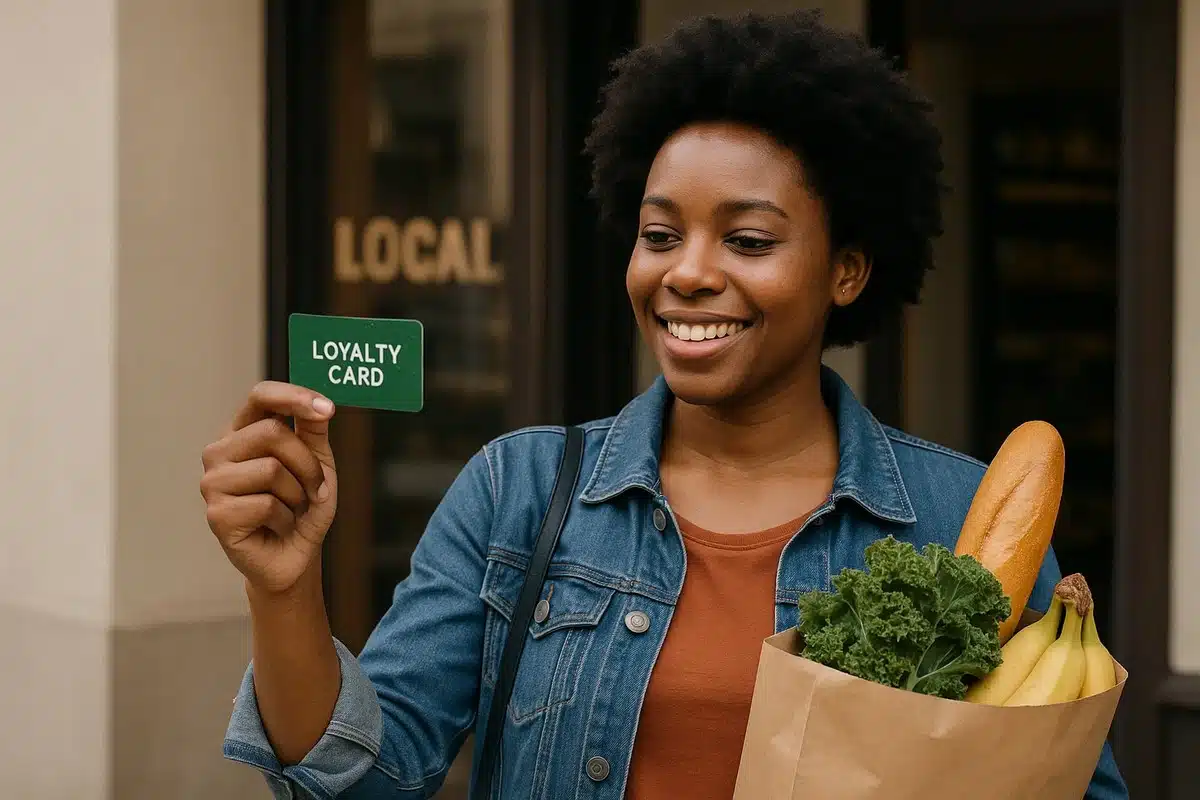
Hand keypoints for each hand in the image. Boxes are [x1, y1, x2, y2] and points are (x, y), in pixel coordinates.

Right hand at [201, 381, 337, 593]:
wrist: (295, 555)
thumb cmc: (303, 506)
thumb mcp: (316, 462)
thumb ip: (313, 430)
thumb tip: (321, 405)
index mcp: (243, 431)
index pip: (260, 396)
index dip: (293, 396)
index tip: (328, 409)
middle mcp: (220, 452)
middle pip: (271, 432)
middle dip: (306, 462)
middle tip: (315, 488)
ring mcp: (213, 483)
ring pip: (271, 469)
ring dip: (298, 493)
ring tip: (291, 508)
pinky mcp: (217, 515)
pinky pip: (266, 504)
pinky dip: (285, 518)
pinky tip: (276, 526)